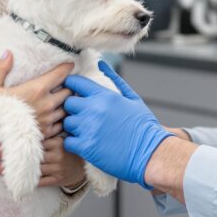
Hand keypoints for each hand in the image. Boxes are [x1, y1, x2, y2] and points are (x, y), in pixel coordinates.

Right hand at [0, 50, 72, 137]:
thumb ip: (1, 69)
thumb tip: (8, 53)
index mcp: (37, 89)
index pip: (61, 74)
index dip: (67, 68)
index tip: (69, 65)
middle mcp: (47, 104)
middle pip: (69, 92)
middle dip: (68, 87)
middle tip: (66, 84)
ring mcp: (49, 120)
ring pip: (67, 109)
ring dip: (65, 104)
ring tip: (62, 101)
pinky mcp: (47, 134)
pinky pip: (61, 125)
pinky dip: (60, 120)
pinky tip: (55, 117)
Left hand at [0, 135, 86, 187]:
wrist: (83, 166)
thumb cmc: (66, 148)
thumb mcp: (59, 135)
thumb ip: (46, 127)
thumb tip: (23, 114)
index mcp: (57, 140)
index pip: (34, 139)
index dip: (16, 139)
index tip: (0, 137)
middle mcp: (58, 154)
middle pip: (30, 154)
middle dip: (10, 154)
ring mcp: (58, 168)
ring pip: (32, 170)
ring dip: (12, 170)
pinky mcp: (58, 180)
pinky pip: (40, 182)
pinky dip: (25, 181)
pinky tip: (11, 181)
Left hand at [63, 61, 172, 188]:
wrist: (151, 153)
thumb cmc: (144, 126)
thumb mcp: (132, 98)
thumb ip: (115, 79)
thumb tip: (100, 64)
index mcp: (105, 96)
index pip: (75, 82)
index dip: (72, 87)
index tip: (75, 95)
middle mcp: (94, 109)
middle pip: (66, 103)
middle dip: (72, 108)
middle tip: (82, 116)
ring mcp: (89, 129)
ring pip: (66, 123)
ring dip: (73, 127)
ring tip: (85, 132)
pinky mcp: (86, 147)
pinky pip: (68, 142)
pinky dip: (74, 144)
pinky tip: (85, 144)